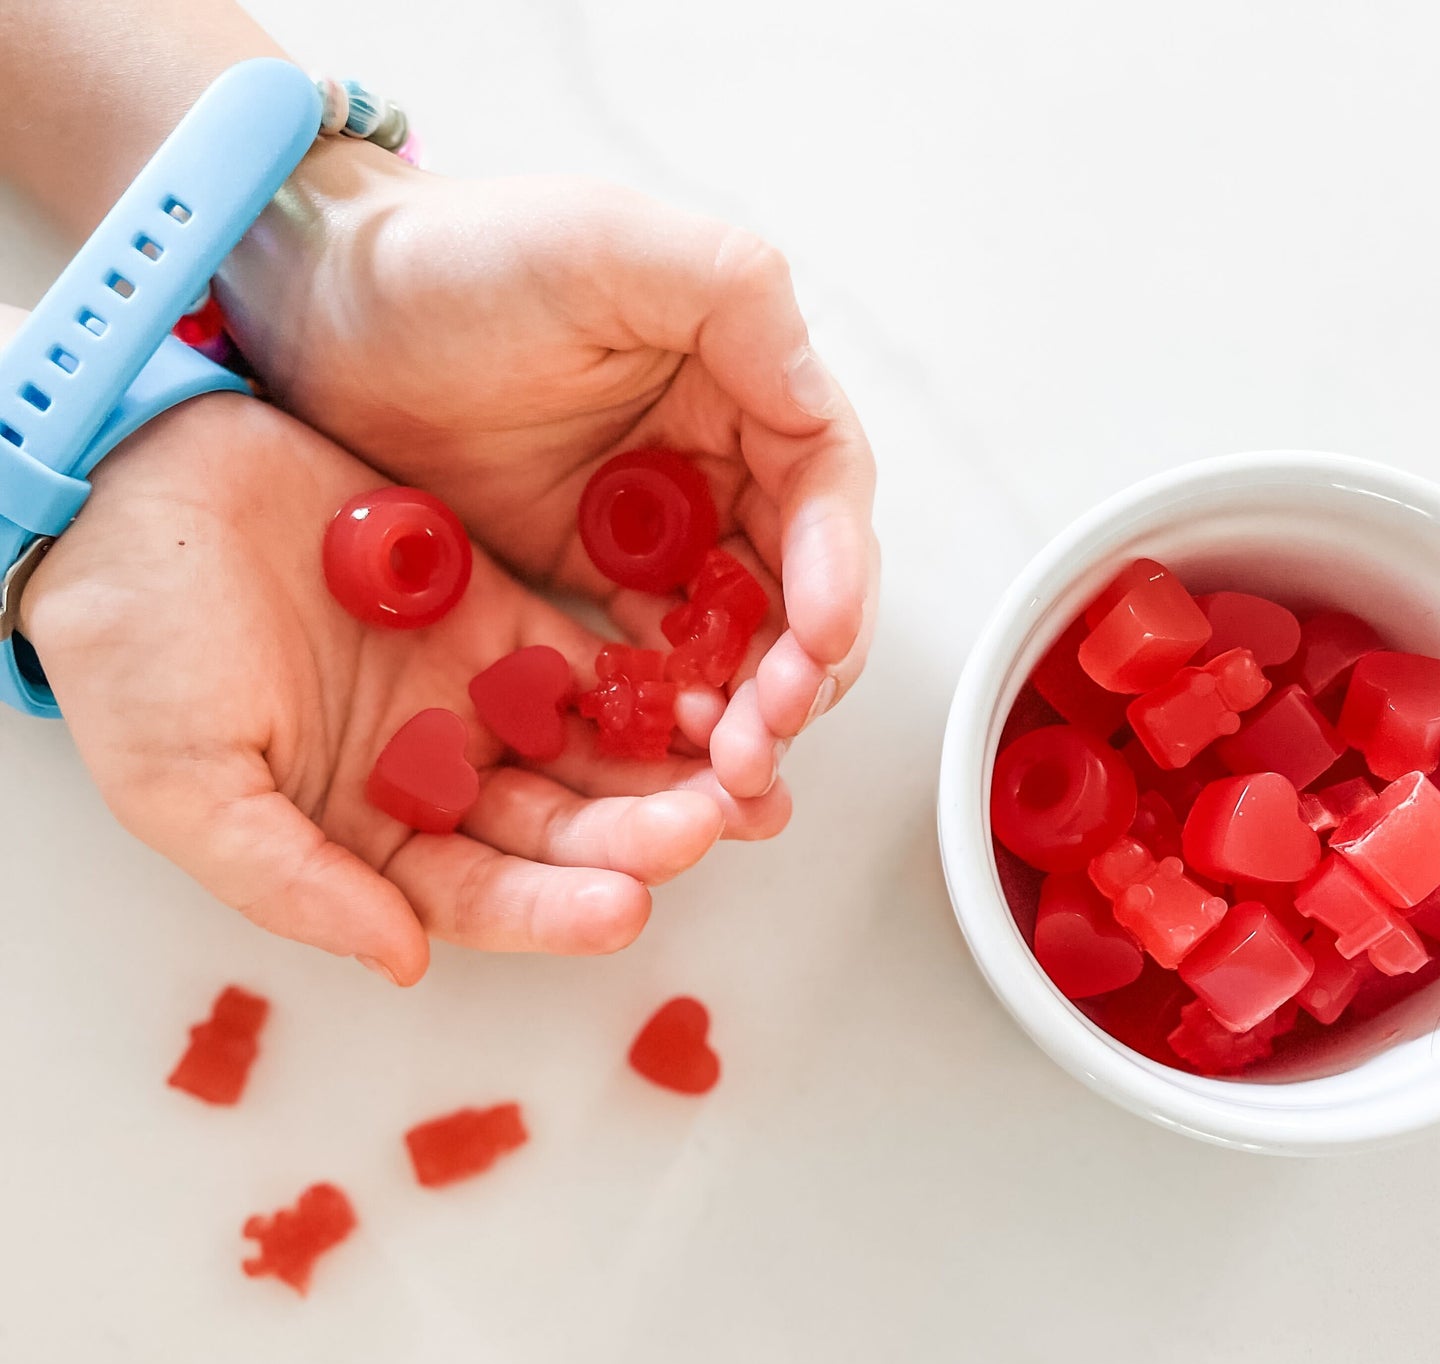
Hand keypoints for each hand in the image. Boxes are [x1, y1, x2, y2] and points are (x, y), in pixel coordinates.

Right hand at [19, 394, 789, 983]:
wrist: (135, 487)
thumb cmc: (134, 645)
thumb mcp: (185, 785)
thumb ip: (290, 881)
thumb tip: (399, 959)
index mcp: (362, 837)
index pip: (475, 895)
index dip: (549, 908)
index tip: (622, 909)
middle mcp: (430, 781)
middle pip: (552, 828)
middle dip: (631, 836)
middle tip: (706, 828)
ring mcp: (472, 698)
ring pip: (586, 753)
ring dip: (662, 771)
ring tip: (745, 780)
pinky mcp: (498, 617)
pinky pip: (588, 664)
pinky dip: (646, 684)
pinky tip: (707, 695)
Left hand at [218, 153, 878, 798]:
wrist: (323, 308)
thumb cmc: (461, 255)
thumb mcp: (609, 243)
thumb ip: (736, 297)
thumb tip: (820, 408)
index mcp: (742, 382)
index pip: (825, 493)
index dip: (838, 573)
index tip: (824, 640)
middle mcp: (715, 461)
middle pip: (797, 583)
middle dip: (800, 665)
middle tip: (772, 731)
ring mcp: (653, 527)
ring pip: (736, 634)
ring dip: (746, 704)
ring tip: (730, 766)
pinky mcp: (590, 576)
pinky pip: (653, 656)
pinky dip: (671, 705)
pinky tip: (668, 748)